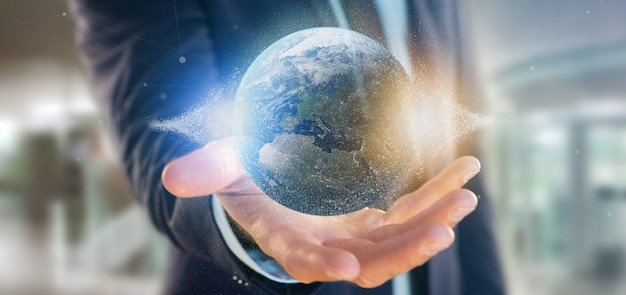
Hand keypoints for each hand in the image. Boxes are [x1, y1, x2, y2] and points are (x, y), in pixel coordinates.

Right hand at [162, 137, 479, 287]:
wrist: (271, 188)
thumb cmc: (245, 178)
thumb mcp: (224, 167)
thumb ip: (205, 170)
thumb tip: (171, 177)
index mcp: (285, 237)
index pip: (301, 259)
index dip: (319, 263)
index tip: (344, 265)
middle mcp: (324, 244)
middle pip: (368, 259)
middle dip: (404, 249)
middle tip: (441, 232)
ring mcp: (353, 233)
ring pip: (398, 238)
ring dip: (433, 222)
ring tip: (466, 199)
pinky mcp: (373, 217)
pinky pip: (410, 212)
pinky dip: (436, 198)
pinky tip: (463, 177)